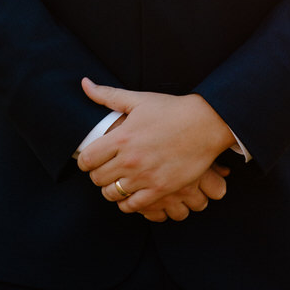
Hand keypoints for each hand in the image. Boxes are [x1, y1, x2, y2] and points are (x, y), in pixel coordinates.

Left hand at [77, 78, 236, 213]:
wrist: (205, 124)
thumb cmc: (171, 109)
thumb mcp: (138, 99)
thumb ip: (108, 95)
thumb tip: (84, 83)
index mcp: (122, 137)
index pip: (87, 160)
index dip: (86, 161)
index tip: (94, 158)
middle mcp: (130, 159)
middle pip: (97, 179)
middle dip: (98, 174)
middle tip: (107, 168)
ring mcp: (145, 176)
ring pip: (112, 194)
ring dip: (112, 188)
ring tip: (120, 180)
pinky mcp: (160, 189)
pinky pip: (132, 206)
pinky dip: (128, 202)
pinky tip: (133, 192)